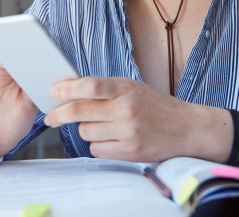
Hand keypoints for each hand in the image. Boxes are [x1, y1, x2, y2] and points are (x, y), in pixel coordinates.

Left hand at [44, 77, 232, 162]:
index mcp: (126, 87)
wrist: (186, 127)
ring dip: (87, 129)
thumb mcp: (133, 88)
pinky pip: (96, 149)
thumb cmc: (156, 105)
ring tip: (104, 125)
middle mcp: (126, 108)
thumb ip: (107, 89)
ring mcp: (128, 131)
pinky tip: (112, 138)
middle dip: (60, 114)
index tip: (53, 92)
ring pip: (86, 132)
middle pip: (80, 111)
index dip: (68, 89)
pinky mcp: (130, 152)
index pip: (91, 85)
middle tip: (51, 116)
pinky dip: (99, 145)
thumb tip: (72, 91)